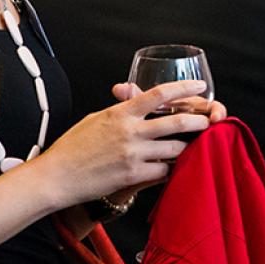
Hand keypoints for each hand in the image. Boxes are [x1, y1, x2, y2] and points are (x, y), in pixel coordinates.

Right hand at [40, 79, 212, 208]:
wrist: (56, 177)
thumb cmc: (72, 147)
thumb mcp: (95, 118)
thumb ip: (119, 110)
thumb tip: (132, 99)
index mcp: (121, 112)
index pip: (159, 94)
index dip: (184, 88)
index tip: (200, 86)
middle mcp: (130, 131)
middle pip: (177, 122)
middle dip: (198, 121)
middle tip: (208, 122)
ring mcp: (133, 154)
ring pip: (174, 149)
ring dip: (186, 148)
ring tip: (192, 147)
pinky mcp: (132, 176)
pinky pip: (163, 171)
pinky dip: (170, 169)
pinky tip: (172, 168)